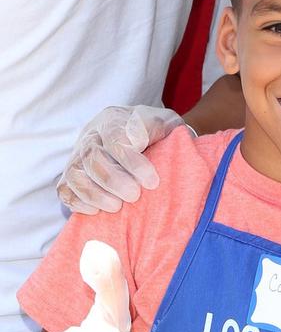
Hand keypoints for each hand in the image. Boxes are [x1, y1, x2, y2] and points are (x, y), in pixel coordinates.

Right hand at [56, 105, 183, 213]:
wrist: (142, 136)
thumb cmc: (156, 133)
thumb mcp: (165, 123)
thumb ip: (159, 128)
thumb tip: (138, 142)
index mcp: (114, 119)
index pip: (116, 139)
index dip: (132, 162)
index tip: (152, 182)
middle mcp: (91, 135)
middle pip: (92, 157)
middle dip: (113, 180)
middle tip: (134, 196)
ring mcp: (77, 155)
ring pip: (74, 174)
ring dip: (94, 194)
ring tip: (116, 207)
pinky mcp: (71, 175)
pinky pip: (64, 189)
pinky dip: (77, 202)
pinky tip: (97, 211)